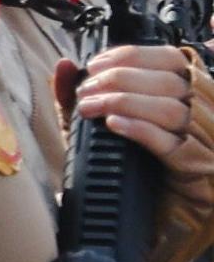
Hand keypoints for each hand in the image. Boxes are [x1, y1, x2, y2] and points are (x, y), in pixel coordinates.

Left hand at [69, 44, 213, 261]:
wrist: (153, 204)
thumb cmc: (126, 155)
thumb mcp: (99, 120)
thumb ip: (80, 94)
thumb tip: (64, 66)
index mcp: (184, 89)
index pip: (168, 58)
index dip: (130, 56)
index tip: (95, 64)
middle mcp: (197, 108)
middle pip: (166, 80)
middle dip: (119, 79)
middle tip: (85, 90)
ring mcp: (197, 136)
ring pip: (169, 108)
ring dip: (124, 102)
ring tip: (90, 107)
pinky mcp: (190, 164)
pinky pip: (168, 142)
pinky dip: (139, 129)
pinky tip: (113, 124)